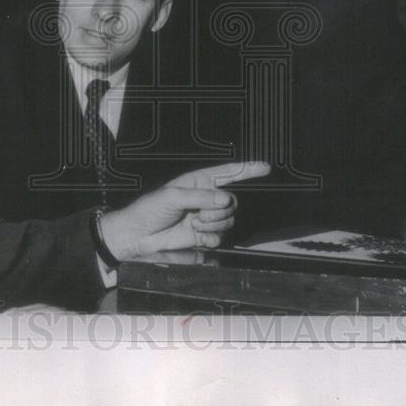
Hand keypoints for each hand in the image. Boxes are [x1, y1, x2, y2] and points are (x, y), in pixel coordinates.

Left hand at [99, 161, 269, 260]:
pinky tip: (197, 238)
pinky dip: (210, 238)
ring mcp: (206, 217)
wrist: (139, 235)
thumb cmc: (150, 209)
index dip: (248, 169)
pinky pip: (220, 236)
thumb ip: (201, 197)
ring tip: (192, 225)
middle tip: (197, 215)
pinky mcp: (203, 235)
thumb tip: (225, 199)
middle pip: (232, 202)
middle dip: (218, 211)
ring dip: (212, 225)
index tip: (266, 167)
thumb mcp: (173, 196)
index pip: (229, 173)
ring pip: (228, 220)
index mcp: (199, 181)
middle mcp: (206, 198)